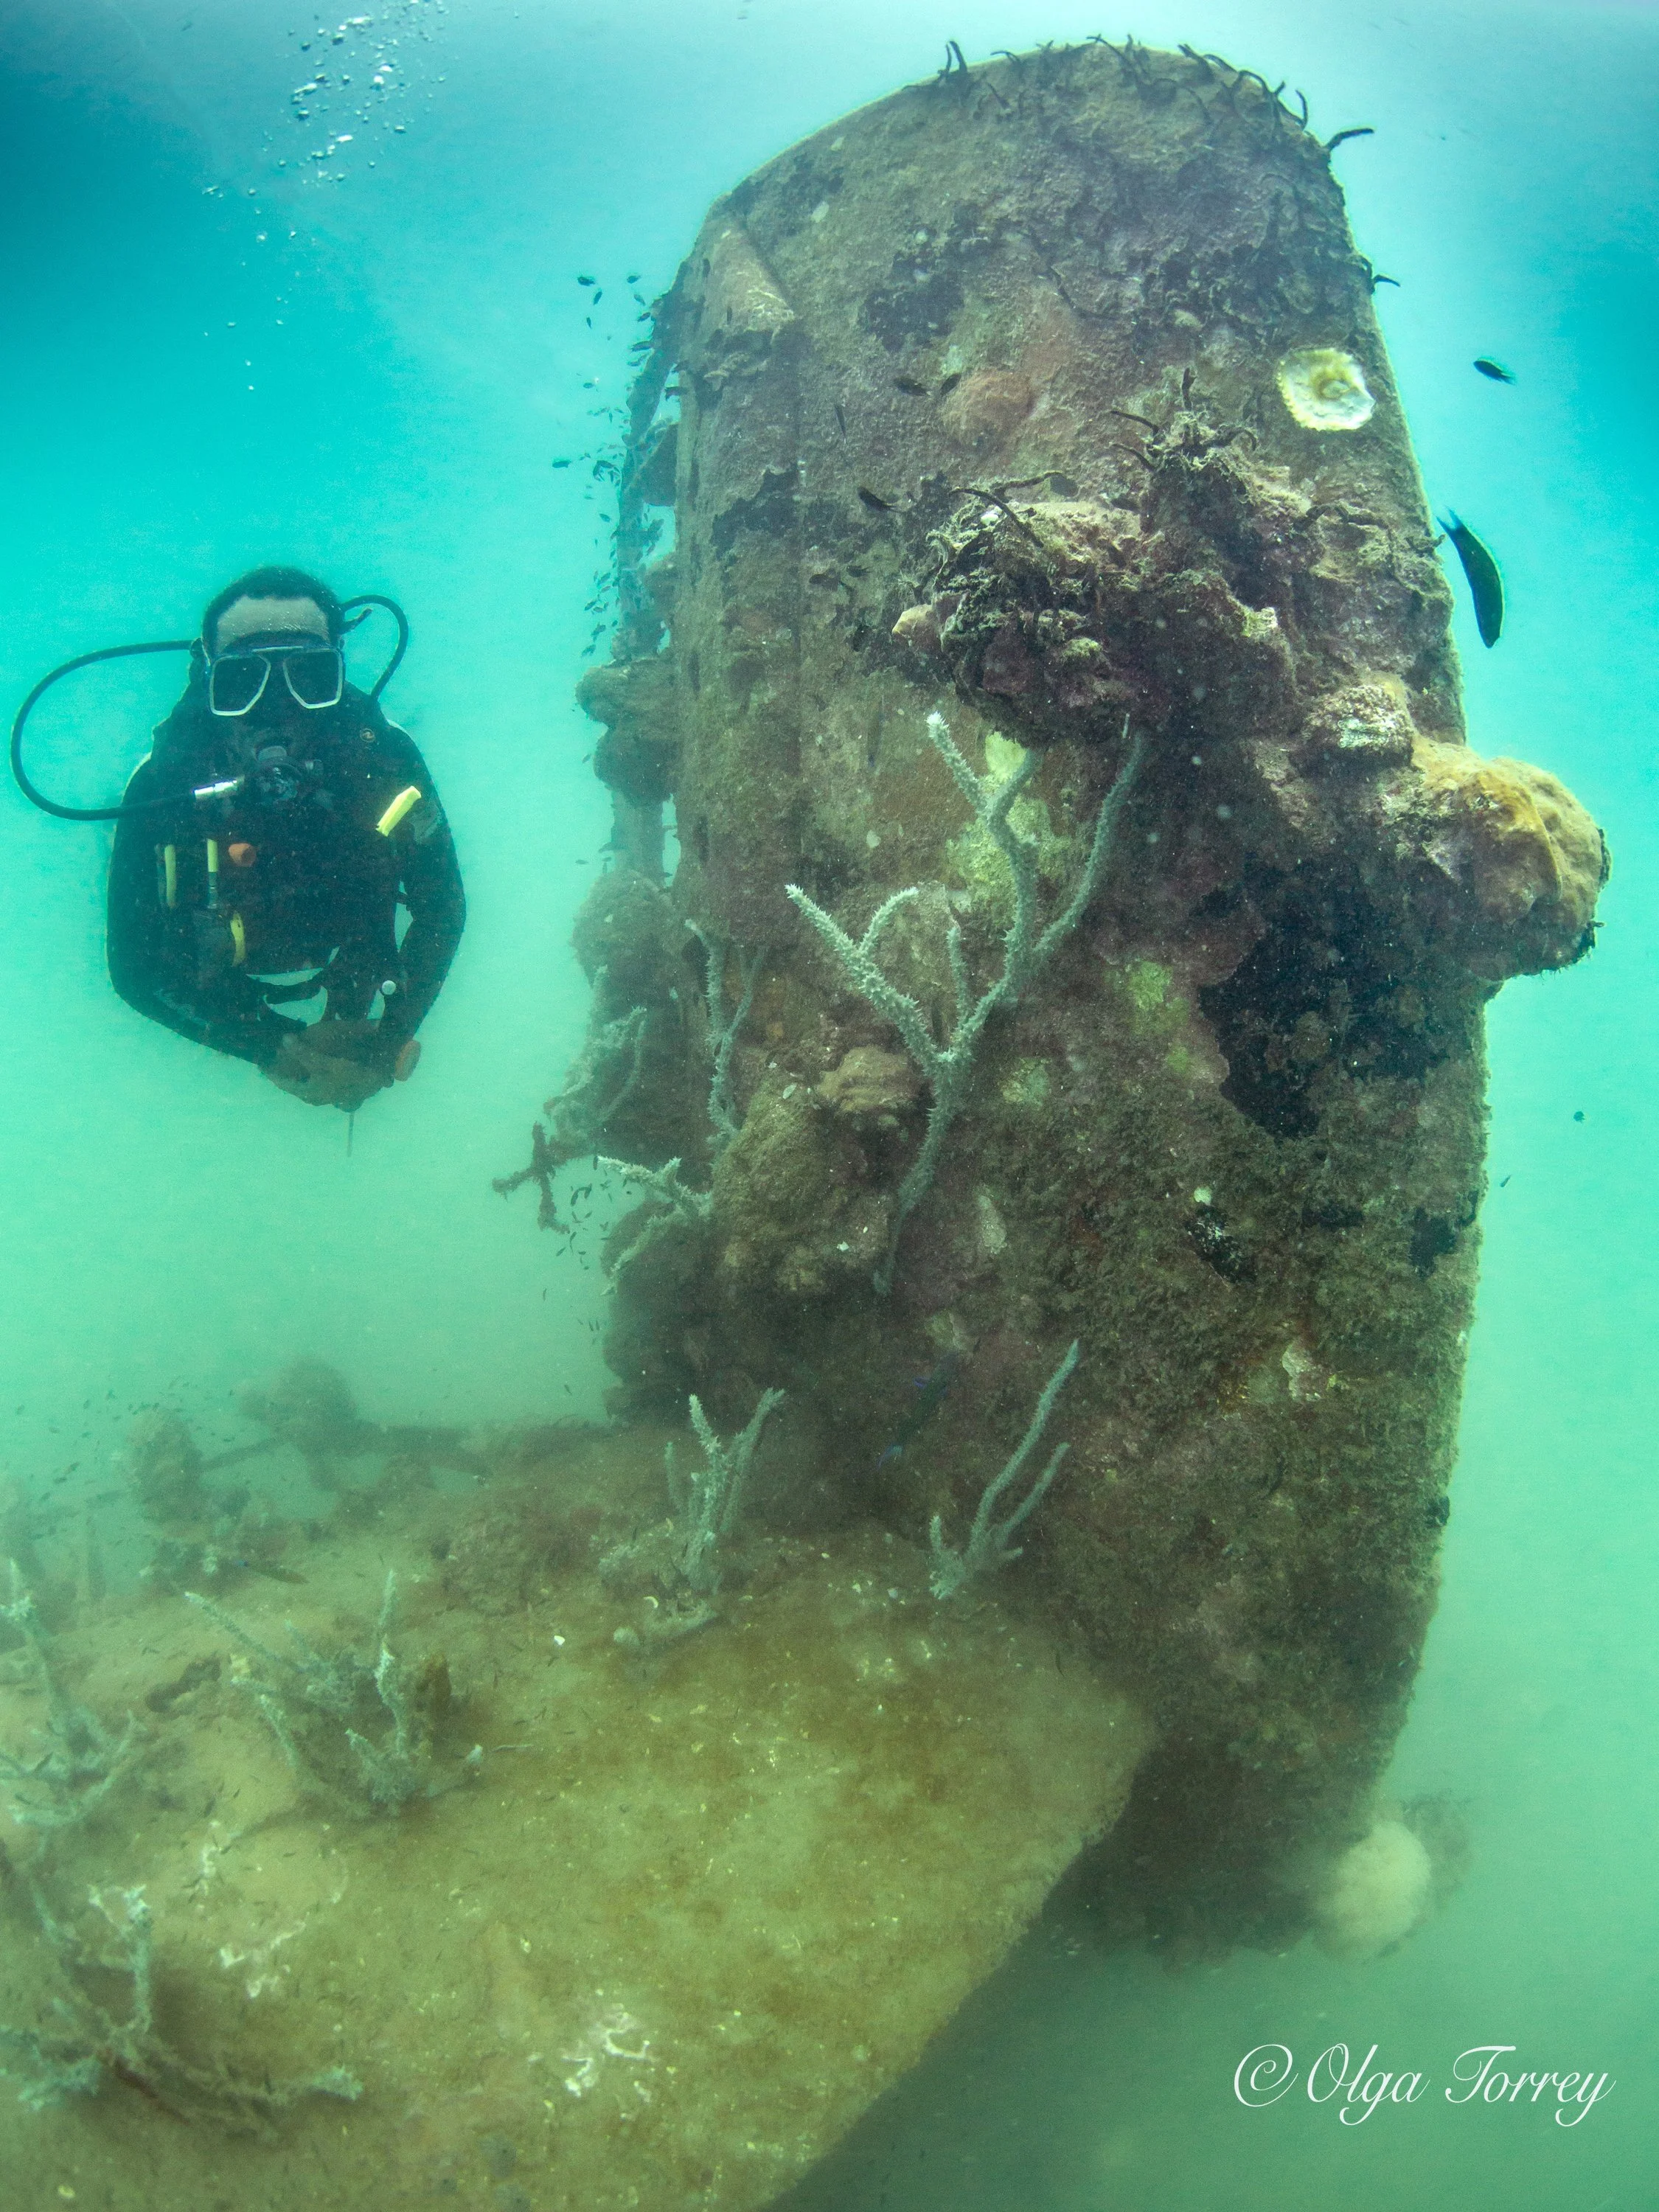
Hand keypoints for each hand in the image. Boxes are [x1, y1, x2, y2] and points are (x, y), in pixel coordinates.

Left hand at [265, 1021, 390, 1110]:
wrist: (375, 1084)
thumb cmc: (348, 1075)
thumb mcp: (322, 1063)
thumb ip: (302, 1052)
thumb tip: (284, 1040)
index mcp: (307, 1092)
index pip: (281, 1081)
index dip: (270, 1071)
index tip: (260, 1062)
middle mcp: (313, 1097)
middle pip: (292, 1083)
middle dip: (284, 1071)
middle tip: (275, 1057)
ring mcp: (324, 1095)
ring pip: (305, 1083)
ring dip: (299, 1072)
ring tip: (292, 1059)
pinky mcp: (335, 1091)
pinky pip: (316, 1082)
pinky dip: (311, 1074)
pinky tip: (314, 1067)